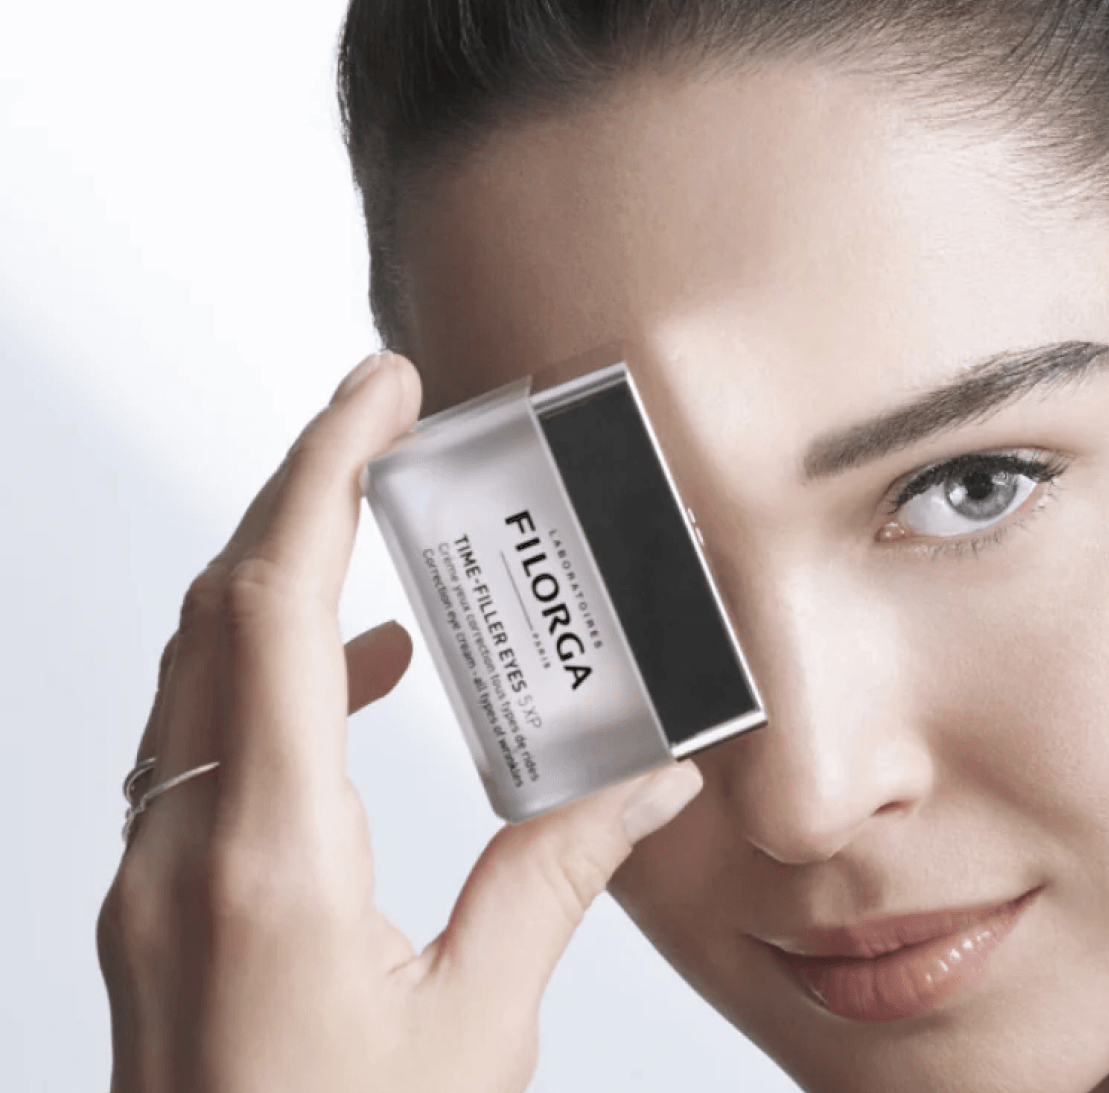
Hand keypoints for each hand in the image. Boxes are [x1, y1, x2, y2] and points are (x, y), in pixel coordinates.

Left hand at [96, 352, 704, 1092]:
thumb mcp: (476, 1027)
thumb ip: (556, 879)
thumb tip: (650, 782)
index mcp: (269, 862)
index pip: (275, 608)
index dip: (322, 471)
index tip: (377, 389)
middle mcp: (182, 852)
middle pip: (219, 611)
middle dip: (301, 493)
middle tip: (388, 425)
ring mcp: (149, 880)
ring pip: (196, 673)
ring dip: (283, 581)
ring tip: (387, 539)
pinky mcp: (153, 910)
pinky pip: (198, 744)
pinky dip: (272, 677)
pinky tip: (358, 685)